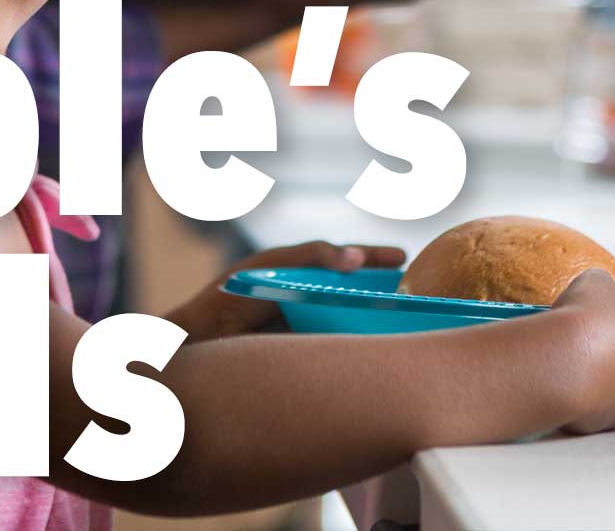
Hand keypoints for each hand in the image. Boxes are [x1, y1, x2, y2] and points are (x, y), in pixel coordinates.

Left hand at [165, 241, 405, 341]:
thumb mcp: (270, 267)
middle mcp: (306, 300)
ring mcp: (305, 328)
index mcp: (298, 274)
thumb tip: (355, 258)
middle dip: (384, 293)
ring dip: (376, 323)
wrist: (197, 346)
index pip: (344, 261)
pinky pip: (337, 349)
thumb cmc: (228, 300)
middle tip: (417, 295)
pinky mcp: (302, 356)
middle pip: (354, 293)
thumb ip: (311, 257)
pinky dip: (358, 348)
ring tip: (408, 325)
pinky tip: (377, 354)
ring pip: (350, 322)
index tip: (404, 257)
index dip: (374, 258)